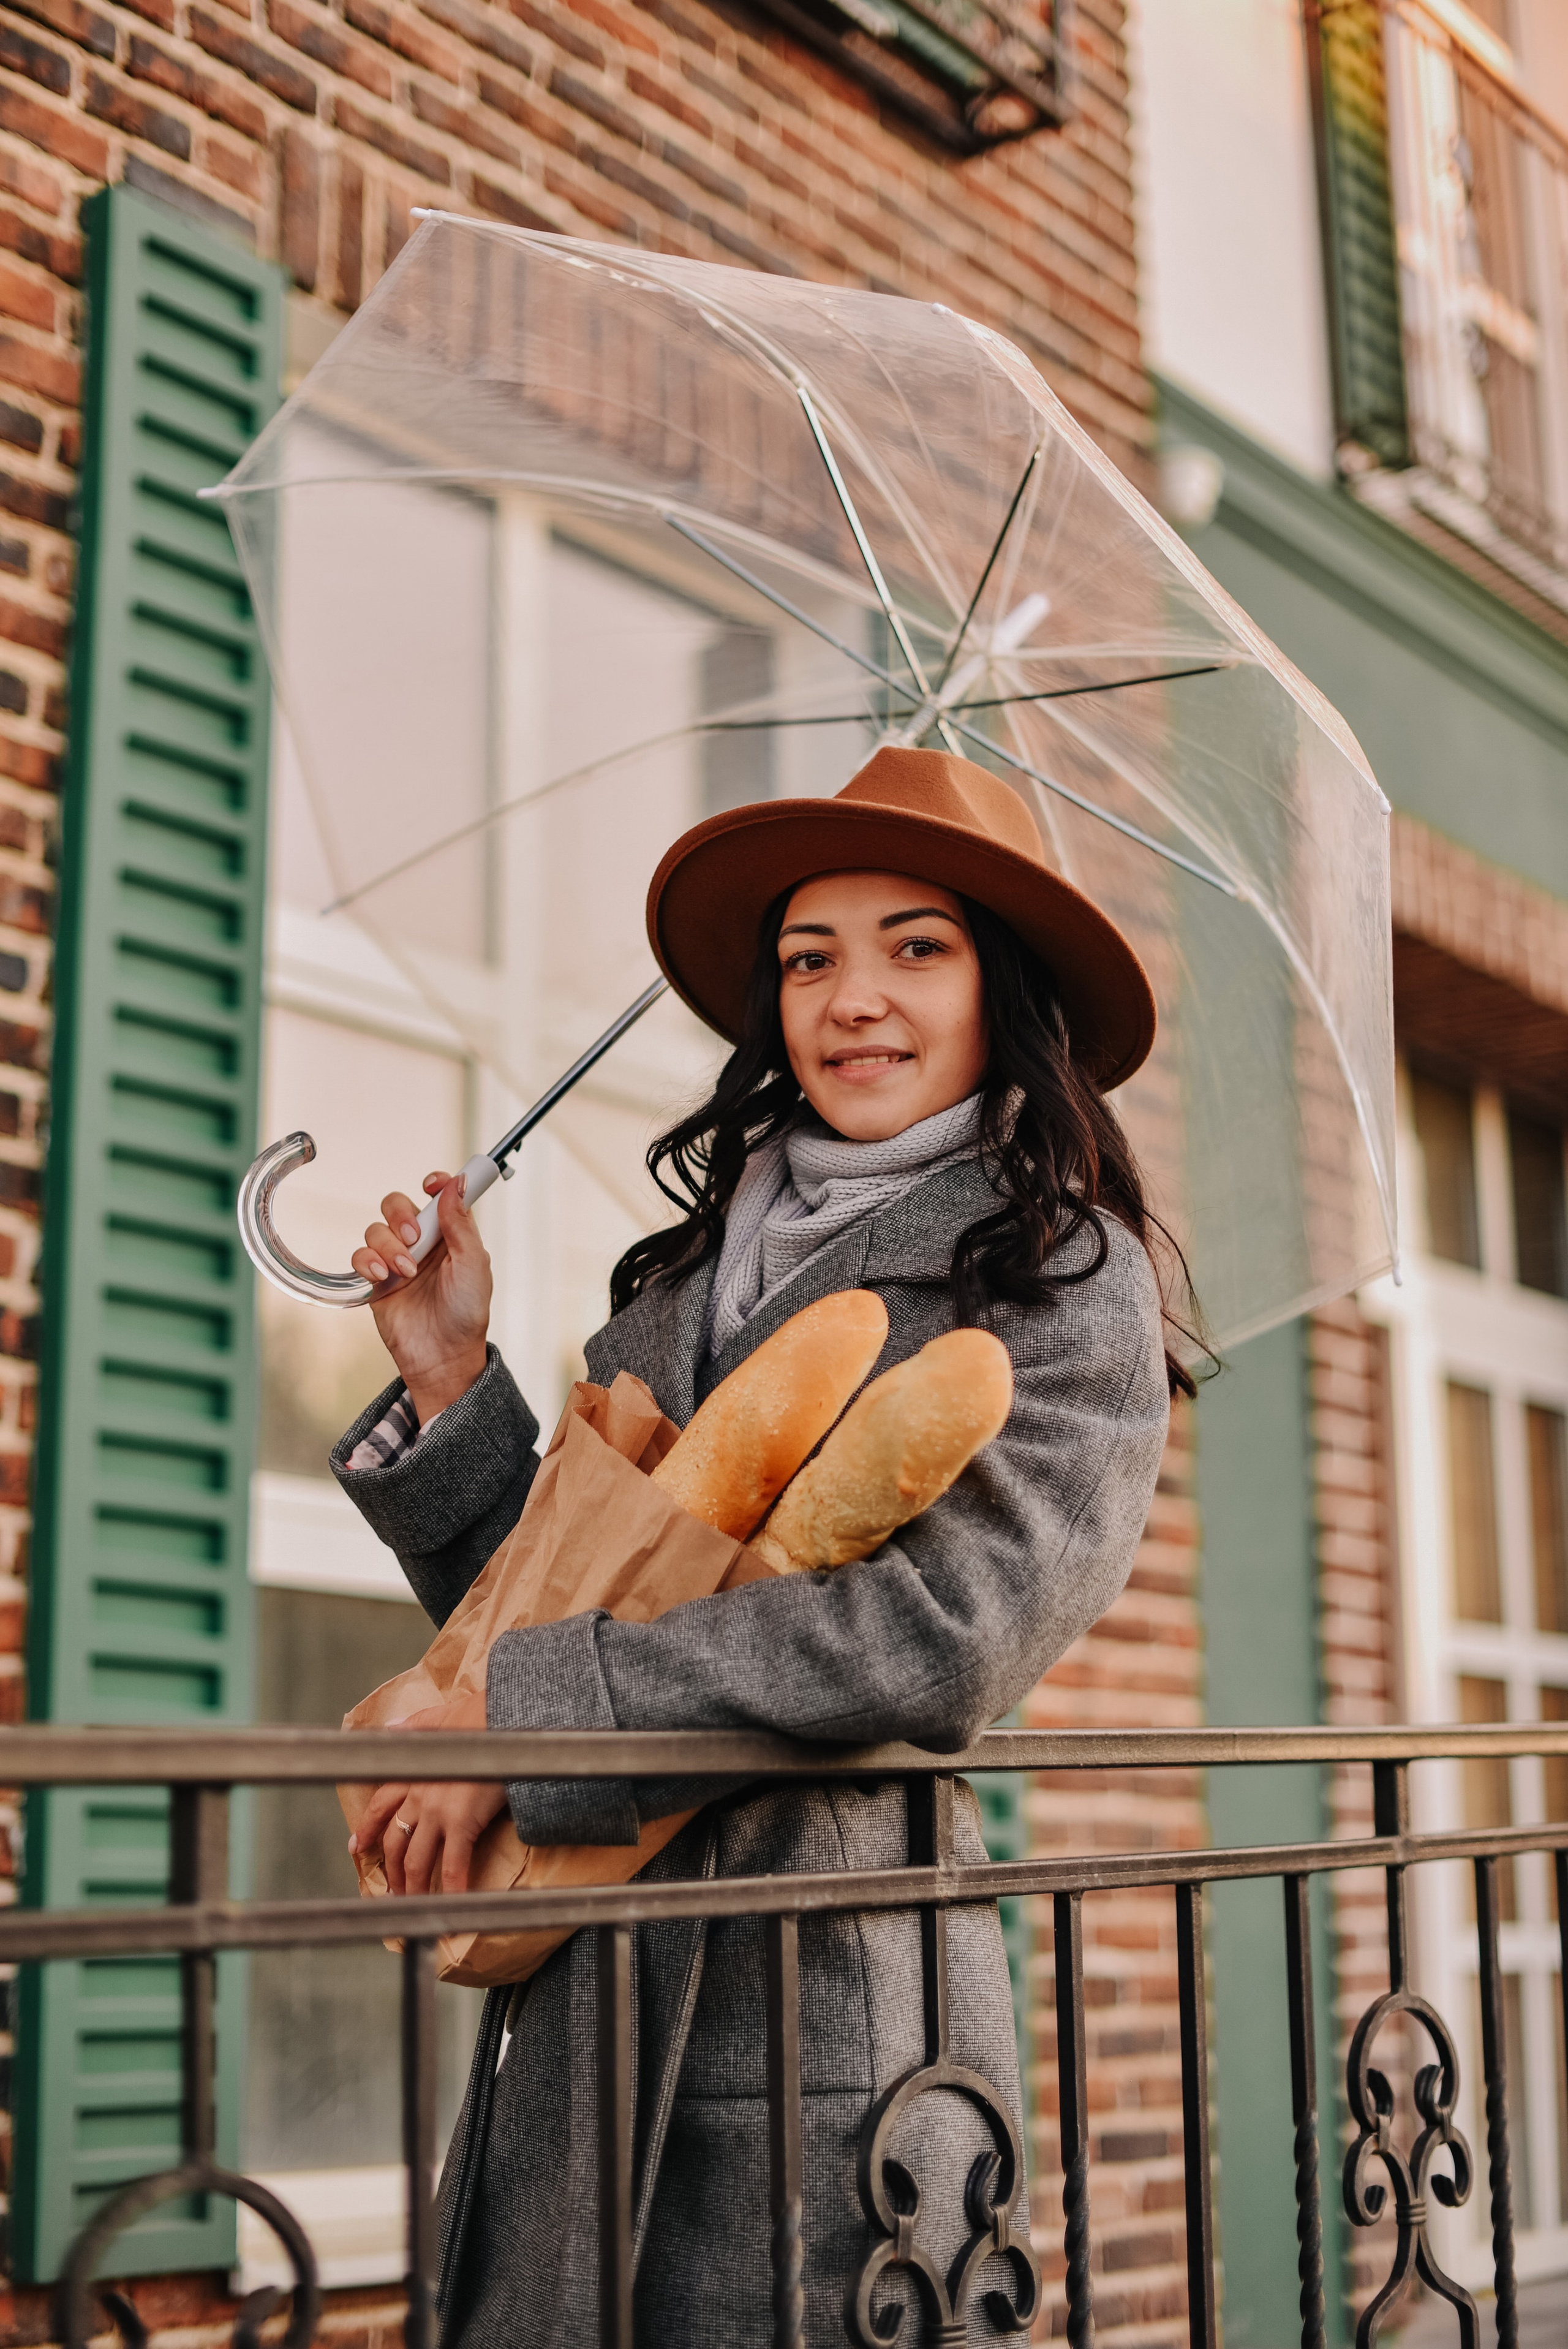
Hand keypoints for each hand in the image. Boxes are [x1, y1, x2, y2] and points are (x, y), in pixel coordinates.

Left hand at [350, 1690, 504, 1895]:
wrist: (508, 1718)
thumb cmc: (482, 1715)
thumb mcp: (441, 1714)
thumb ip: (414, 1725)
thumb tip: (389, 1726)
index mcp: (414, 1770)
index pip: (380, 1805)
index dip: (368, 1828)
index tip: (358, 1846)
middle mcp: (419, 1794)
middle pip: (394, 1841)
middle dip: (390, 1869)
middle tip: (389, 1891)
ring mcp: (438, 1811)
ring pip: (416, 1860)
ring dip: (413, 1887)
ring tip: (413, 1907)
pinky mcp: (462, 1822)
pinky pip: (453, 1865)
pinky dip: (452, 1890)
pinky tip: (454, 1907)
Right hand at [352, 1171, 492, 1420]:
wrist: (442, 1356)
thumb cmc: (466, 1314)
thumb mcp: (474, 1266)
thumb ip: (462, 1224)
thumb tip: (456, 1183)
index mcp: (451, 1235)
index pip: (439, 1197)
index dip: (436, 1184)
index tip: (432, 1185)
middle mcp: (422, 1244)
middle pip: (398, 1205)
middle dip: (401, 1215)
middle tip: (414, 1238)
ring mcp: (396, 1261)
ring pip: (377, 1229)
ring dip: (388, 1245)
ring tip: (406, 1272)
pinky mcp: (376, 1280)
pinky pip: (360, 1255)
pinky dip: (367, 1259)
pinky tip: (382, 1275)